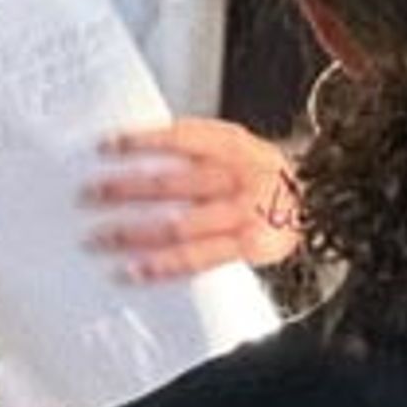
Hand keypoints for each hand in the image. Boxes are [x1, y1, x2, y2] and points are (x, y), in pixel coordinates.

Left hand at [81, 117, 302, 281]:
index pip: (182, 137)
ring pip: (182, 224)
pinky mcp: (248, 247)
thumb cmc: (260, 177)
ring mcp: (244, 214)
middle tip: (88, 194)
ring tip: (99, 236)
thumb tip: (129, 154)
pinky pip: (199, 258)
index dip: (142, 140)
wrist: (317, 203)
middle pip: (175, 182)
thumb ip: (193, 150)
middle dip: (127, 189)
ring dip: (135, 231)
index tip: (105, 145)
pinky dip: (163, 265)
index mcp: (234, 144)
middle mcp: (240, 176)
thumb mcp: (236, 148)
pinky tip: (134, 269)